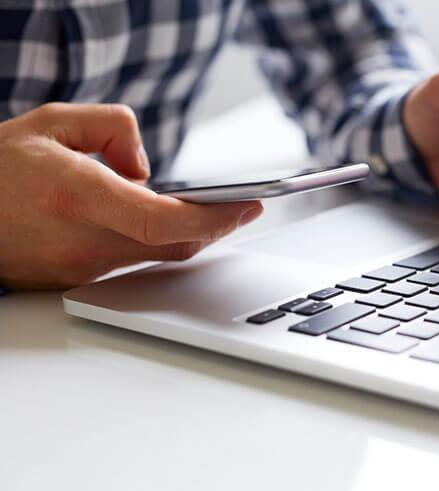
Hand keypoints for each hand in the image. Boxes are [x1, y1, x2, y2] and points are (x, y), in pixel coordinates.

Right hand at [0, 103, 262, 289]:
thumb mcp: (52, 122)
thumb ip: (112, 128)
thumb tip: (146, 168)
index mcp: (77, 196)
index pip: (162, 221)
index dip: (214, 217)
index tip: (247, 205)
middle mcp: (81, 240)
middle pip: (172, 244)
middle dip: (219, 227)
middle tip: (247, 207)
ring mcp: (78, 267)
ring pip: (156, 257)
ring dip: (191, 235)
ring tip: (219, 210)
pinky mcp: (75, 280)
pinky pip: (133, 265)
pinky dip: (159, 244)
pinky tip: (172, 225)